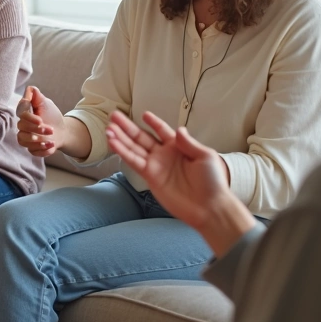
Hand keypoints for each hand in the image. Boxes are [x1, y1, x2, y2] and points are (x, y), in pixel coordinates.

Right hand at [16, 86, 66, 156]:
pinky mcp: (31, 148)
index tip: (40, 120)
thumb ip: (36, 95)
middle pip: (21, 128)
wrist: (62, 131)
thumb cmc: (52, 116)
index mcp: (25, 114)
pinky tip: (50, 145)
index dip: (30, 118)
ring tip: (51, 140)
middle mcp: (23, 126)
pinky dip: (41, 150)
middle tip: (50, 130)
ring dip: (37, 142)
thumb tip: (29, 89)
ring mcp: (26, 138)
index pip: (21, 115)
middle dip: (36, 130)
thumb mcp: (46, 103)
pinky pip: (32, 151)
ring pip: (23, 141)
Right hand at [104, 110, 233, 229]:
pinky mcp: (150, 177)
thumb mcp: (205, 156)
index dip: (153, 122)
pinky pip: (134, 162)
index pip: (162, 131)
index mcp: (178, 146)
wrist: (209, 207)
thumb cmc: (212, 181)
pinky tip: (113, 142)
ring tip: (108, 128)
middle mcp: (164, 154)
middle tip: (114, 116)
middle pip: (142, 137)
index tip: (144, 114)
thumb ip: (188, 143)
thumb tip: (178, 129)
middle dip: (128, 127)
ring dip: (120, 138)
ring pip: (134, 148)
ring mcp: (156, 165)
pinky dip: (123, 152)